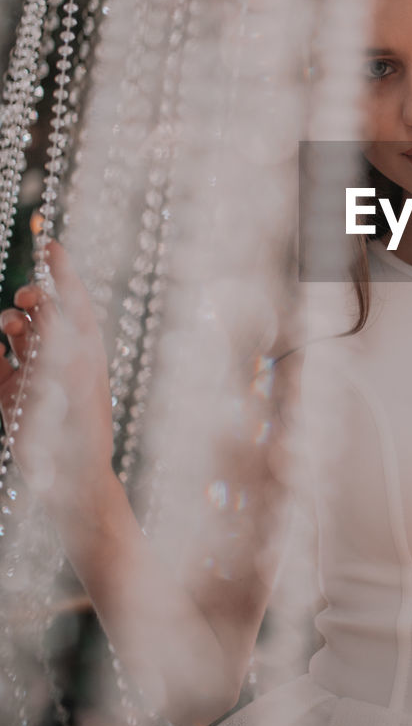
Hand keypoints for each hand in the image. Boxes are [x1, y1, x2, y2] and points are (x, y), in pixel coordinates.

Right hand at [0, 239, 113, 515]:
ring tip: (13, 330)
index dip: (62, 272)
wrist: (70, 480)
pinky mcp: (12, 395)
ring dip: (11, 322)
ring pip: (16, 332)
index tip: (51, 244)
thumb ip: (59, 338)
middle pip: (41, 311)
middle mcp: (60, 356)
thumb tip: (47, 303)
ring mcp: (33, 374)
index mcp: (86, 348)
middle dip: (31, 297)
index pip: (73, 300)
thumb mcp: (73, 377)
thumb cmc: (81, 428)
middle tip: (26, 301)